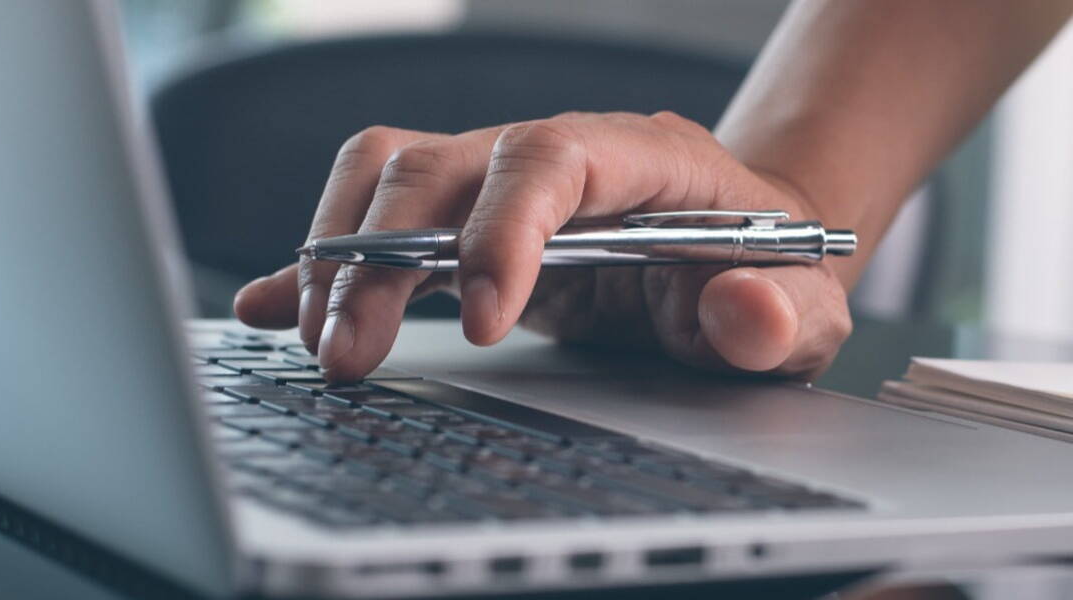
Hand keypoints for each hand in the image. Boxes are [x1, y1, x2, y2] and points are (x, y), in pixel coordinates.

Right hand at [231, 112, 852, 380]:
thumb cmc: (772, 271)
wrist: (750, 257)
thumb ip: (781, 312)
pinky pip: (369, 215)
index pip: (551, 158)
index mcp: (639, 158)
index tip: (486, 322)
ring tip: (324, 344)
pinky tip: (269, 309)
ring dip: (338, 253)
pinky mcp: (462, 225)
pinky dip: (313, 263)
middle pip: (440, 165)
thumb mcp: (804, 306)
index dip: (504, 229)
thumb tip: (743, 308)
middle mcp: (551, 156)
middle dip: (382, 255)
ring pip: (387, 176)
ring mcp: (497, 184)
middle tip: (352, 354)